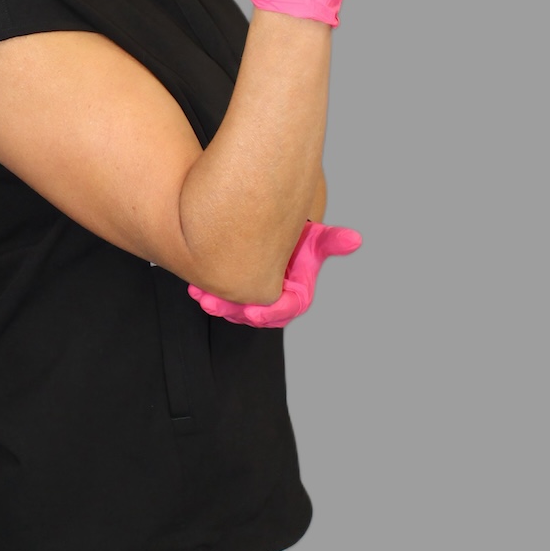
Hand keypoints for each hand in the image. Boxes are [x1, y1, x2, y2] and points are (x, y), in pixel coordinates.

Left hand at [188, 220, 361, 327]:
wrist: (275, 234)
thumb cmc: (300, 239)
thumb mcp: (315, 238)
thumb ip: (332, 241)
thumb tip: (355, 238)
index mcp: (295, 296)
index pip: (284, 310)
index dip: (269, 313)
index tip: (253, 311)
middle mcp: (274, 303)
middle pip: (253, 316)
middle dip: (234, 312)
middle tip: (214, 304)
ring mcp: (253, 300)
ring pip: (233, 311)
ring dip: (217, 306)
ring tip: (201, 296)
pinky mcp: (235, 295)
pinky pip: (220, 302)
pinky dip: (206, 296)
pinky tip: (194, 288)